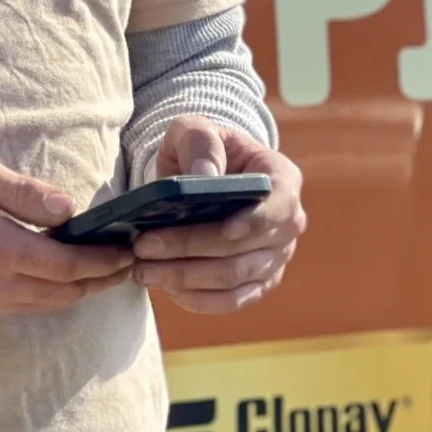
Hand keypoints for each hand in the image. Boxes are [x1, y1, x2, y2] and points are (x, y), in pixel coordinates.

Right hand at [0, 152, 135, 318]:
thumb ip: (23, 192)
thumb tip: (70, 210)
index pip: (66, 265)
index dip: (102, 261)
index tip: (126, 250)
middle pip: (64, 293)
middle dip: (100, 279)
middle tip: (125, 260)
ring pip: (46, 305)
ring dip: (77, 289)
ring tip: (99, 267)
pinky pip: (23, 307)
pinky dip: (49, 293)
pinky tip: (58, 273)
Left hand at [130, 119, 307, 314]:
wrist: (206, 174)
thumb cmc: (203, 149)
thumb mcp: (196, 130)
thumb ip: (200, 142)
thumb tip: (204, 174)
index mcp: (283, 181)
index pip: (276, 208)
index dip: (253, 222)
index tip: (224, 230)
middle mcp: (288, 225)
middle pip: (243, 250)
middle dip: (191, 251)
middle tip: (143, 249)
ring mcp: (276, 258)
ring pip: (233, 280)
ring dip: (186, 279)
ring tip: (143, 271)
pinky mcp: (258, 283)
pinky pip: (232, 301)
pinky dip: (198, 299)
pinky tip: (166, 289)